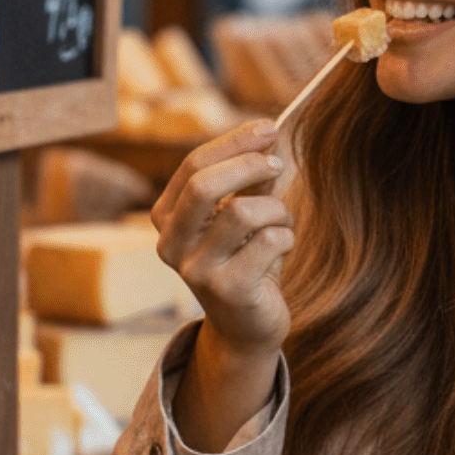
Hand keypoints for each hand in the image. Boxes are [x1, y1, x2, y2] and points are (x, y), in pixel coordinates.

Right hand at [152, 118, 292, 358]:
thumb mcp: (243, 214)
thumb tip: (267, 135)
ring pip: (242, 212)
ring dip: (275, 209)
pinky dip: (286, 237)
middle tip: (278, 164)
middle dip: (248, 164)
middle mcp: (172, 244)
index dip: (235, 142)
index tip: (268, 128)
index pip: (193, 165)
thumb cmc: (247, 260)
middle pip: (203, 184)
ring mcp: (196, 270)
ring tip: (281, 223)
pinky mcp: (228, 290)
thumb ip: (250, 178)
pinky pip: (269, 241)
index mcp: (167, 218)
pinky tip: (282, 251)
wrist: (248, 326)